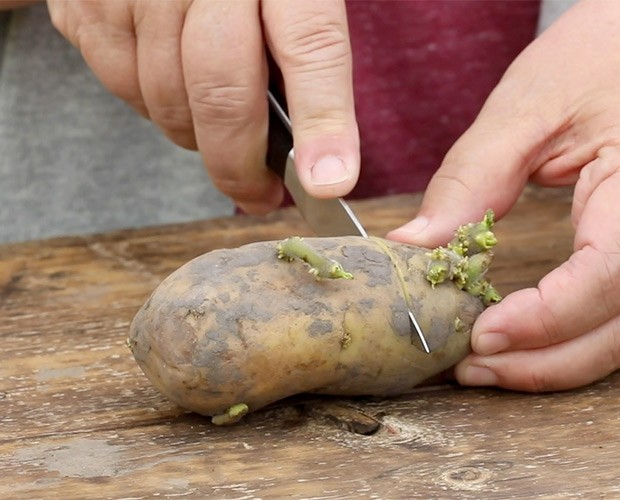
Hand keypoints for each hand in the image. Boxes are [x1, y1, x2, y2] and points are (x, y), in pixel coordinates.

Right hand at [47, 0, 359, 212]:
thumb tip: (315, 151)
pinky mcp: (86, 4)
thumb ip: (300, 48)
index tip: (328, 182)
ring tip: (219, 131)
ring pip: (167, 100)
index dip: (322, 121)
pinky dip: (152, 107)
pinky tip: (174, 88)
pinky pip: (122, 87)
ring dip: (198, 138)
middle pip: (223, 92)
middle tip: (260, 196)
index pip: (311, 44)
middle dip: (241, 165)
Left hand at [389, 0, 619, 390]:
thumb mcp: (528, 102)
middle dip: (550, 361)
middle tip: (473, 367)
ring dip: (568, 364)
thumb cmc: (609, 55)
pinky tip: (536, 346)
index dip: (546, 316)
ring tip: (495, 368)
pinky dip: (587, 344)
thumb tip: (414, 246)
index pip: (611, 267)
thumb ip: (472, 177)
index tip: (480, 333)